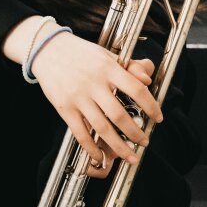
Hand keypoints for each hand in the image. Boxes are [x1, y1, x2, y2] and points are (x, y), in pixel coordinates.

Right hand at [30, 32, 162, 177]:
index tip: (158, 117)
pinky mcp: (64, 108)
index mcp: (108, 68)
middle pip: (119, 115)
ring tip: (130, 155)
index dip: (151, 106)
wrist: (48, 49)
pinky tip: (101, 156)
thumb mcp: (107, 55)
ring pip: (102, 128)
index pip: (136, 90)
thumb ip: (129, 67)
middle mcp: (93, 83)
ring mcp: (78, 97)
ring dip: (118, 146)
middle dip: (135, 133)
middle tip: (144, 142)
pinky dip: (92, 148)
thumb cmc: (81, 53)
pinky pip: (80, 133)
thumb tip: (148, 79)